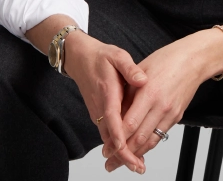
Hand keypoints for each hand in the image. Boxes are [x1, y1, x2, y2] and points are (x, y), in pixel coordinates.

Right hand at [62, 31, 148, 173]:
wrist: (79, 58)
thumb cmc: (100, 57)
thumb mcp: (117, 55)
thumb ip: (130, 68)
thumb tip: (143, 80)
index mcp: (107, 92)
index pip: (112, 117)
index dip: (118, 134)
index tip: (126, 149)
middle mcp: (100, 106)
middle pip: (110, 135)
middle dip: (123, 153)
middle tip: (138, 166)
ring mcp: (98, 113)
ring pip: (108, 138)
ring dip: (121, 153)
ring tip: (137, 165)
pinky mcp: (99, 115)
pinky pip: (108, 134)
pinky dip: (117, 145)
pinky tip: (130, 152)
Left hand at [103, 30, 222, 172]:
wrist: (194, 60)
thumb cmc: (167, 60)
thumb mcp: (140, 71)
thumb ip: (127, 93)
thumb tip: (114, 115)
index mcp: (149, 92)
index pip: (130, 124)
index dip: (117, 140)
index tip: (106, 149)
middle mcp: (161, 106)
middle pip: (139, 138)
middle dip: (123, 154)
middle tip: (110, 163)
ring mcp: (170, 113)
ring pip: (151, 142)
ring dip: (135, 155)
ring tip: (122, 163)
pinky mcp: (177, 117)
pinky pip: (160, 136)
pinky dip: (148, 146)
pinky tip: (139, 151)